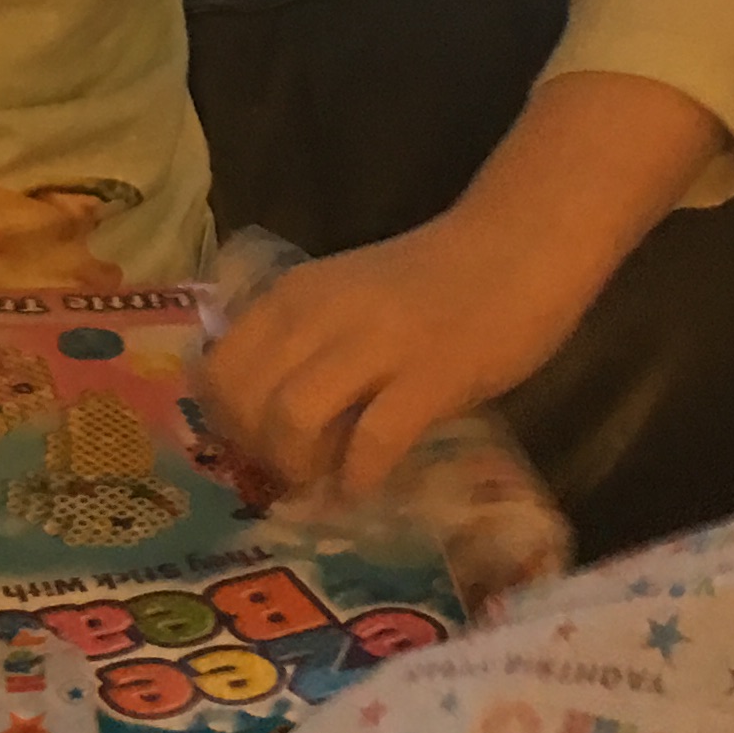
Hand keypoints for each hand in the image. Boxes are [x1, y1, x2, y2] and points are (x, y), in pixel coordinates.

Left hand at [198, 208, 581, 506]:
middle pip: (243, 402)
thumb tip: (261, 420)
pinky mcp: (432, 374)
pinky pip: (373, 440)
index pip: (216, 371)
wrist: (517, 248)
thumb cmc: (430, 284)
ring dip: (301, 465)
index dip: (225, 422)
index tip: (256, 444)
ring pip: (291, 418)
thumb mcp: (342, 301)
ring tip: (327, 477)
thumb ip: (302, 345)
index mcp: (293, 297)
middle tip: (292, 470)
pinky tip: (368, 483)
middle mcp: (320, 316)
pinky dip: (360, 475)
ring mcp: (376, 344)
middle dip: (258, 452)